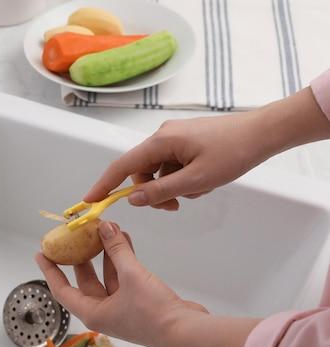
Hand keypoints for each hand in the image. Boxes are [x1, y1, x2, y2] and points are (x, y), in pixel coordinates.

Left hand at [35, 221, 206, 346]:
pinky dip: (123, 259)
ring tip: (103, 230)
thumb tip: (104, 227)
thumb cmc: (152, 311)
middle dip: (80, 257)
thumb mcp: (131, 275)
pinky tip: (125, 240)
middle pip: (85, 281)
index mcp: (92, 312)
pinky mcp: (139, 301)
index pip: (62, 290)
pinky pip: (124, 276)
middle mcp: (104, 311)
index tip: (40, 254)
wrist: (186, 331)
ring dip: (106, 254)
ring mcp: (122, 307)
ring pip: (107, 276)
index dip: (50, 271)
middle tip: (74, 237)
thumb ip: (116, 249)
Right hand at [85, 88, 329, 209]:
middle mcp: (162, 137)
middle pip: (141, 172)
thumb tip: (131, 199)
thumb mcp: (195, 180)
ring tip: (198, 190)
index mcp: (160, 142)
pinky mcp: (186, 142)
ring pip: (159, 172)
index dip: (103, 184)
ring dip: (172, 187)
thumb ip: (160, 191)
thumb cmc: (232, 153)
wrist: (263, 133)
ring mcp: (175, 139)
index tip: (89, 201)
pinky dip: (183, 178)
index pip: (122, 166)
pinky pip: (173, 166)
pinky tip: (204, 181)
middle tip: (174, 207)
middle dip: (153, 192)